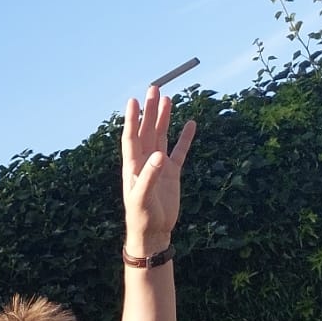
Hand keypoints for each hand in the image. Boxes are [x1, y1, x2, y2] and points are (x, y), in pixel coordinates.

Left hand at [123, 84, 194, 253]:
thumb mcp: (143, 197)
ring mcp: (159, 166)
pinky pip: (179, 151)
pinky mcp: (172, 173)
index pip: (131, 137)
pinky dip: (184, 137)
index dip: (131, 119)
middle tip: (154, 88)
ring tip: (167, 99)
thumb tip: (159, 155)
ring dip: (163, 118)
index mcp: (133, 166)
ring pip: (161, 136)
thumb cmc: (141, 217)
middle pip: (147, 130)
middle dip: (150, 110)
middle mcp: (145, 162)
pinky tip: (190, 123)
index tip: (133, 100)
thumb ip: (150, 176)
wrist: (153, 232)